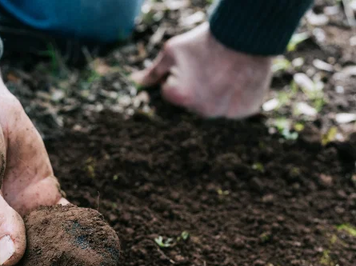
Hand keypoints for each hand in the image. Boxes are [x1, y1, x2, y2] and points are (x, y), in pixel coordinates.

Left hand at [131, 23, 272, 118]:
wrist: (246, 35)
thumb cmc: (204, 41)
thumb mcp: (172, 52)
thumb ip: (153, 72)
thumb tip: (135, 82)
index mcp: (179, 98)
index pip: (169, 90)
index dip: (178, 74)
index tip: (192, 63)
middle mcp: (201, 112)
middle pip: (192, 102)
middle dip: (196, 87)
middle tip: (210, 66)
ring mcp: (225, 114)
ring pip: (214, 106)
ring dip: (216, 94)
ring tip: (225, 72)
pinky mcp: (245, 112)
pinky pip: (235, 108)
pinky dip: (236, 98)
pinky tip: (239, 80)